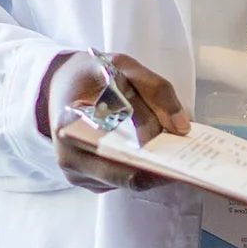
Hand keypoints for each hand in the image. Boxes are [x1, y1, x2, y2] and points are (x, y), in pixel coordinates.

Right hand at [39, 51, 189, 192]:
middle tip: (186, 151)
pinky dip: (142, 166)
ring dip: (153, 165)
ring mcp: (78, 174)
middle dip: (160, 162)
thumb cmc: (90, 76)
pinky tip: (153, 150)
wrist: (60, 87)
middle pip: (127, 174)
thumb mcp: (122, 66)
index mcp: (69, 125)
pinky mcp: (89, 181)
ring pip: (129, 180)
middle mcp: (69, 157)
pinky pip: (123, 180)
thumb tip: (181, 126)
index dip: (152, 144)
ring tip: (172, 147)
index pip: (119, 146)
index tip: (180, 140)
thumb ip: (155, 89)